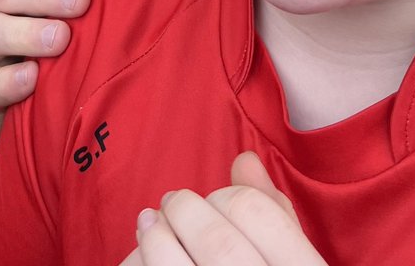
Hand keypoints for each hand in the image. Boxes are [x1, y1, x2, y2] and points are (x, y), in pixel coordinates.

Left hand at [119, 153, 327, 264]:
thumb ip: (276, 216)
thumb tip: (243, 159)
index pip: (260, 213)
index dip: (229, 195)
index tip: (213, 196)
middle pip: (217, 239)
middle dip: (184, 211)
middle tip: (169, 201)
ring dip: (155, 241)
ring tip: (147, 225)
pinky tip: (138, 261)